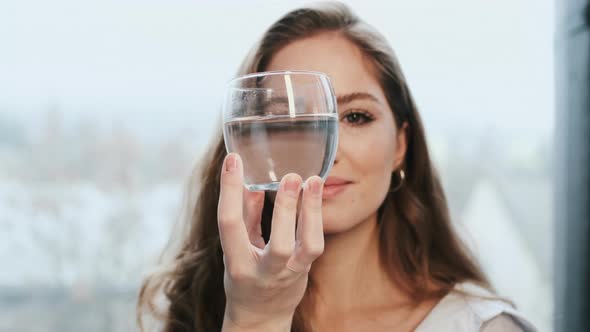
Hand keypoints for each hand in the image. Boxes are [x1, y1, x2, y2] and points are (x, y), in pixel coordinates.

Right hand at [218, 153, 324, 330]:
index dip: (229, 190)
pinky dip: (316, 218)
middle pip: (279, 244)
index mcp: (236, 263)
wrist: (260, 316)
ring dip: (312, 212)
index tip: (233, 160)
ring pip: (307, 247)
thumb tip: (250, 182)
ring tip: (313, 181)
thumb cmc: (244, 276)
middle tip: (290, 176)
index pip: (229, 224)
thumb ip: (243, 216)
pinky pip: (315, 245)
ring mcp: (288, 274)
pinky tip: (314, 195)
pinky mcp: (304, 271)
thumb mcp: (235, 248)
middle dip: (285, 208)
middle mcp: (263, 272)